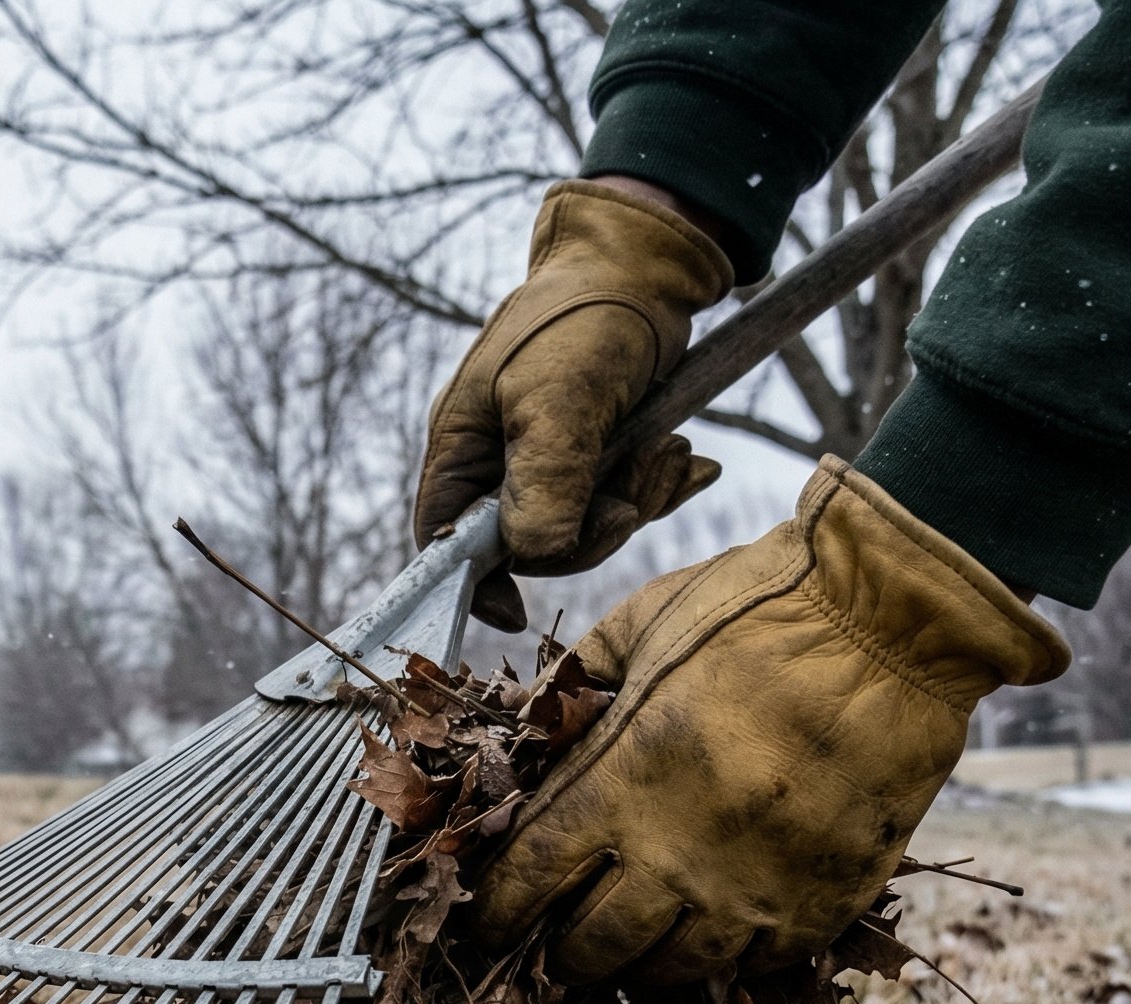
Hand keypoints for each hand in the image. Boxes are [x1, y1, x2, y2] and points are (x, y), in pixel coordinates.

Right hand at [416, 179, 733, 627]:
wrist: (650, 262)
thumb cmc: (587, 316)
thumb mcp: (560, 398)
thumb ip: (543, 480)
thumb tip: (531, 556)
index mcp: (462, 447)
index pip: (446, 543)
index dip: (473, 586)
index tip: (515, 614)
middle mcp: (498, 460)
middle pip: (529, 544)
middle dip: (590, 528)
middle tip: (635, 488)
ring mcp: (549, 458)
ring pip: (584, 526)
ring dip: (636, 498)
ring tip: (667, 448)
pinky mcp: (597, 452)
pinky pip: (620, 500)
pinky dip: (656, 485)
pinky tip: (684, 455)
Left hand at [472, 459, 1069, 983]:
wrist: (898, 619)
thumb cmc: (761, 608)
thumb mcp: (644, 624)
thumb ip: (577, 682)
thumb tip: (526, 723)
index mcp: (620, 782)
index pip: (528, 880)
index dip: (498, 910)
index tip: (490, 918)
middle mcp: (678, 853)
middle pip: (591, 946)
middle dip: (563, 949)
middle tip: (561, 937)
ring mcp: (755, 887)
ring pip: (673, 970)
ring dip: (643, 960)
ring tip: (637, 940)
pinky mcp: (824, 901)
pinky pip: (758, 965)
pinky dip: (730, 955)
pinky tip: (720, 928)